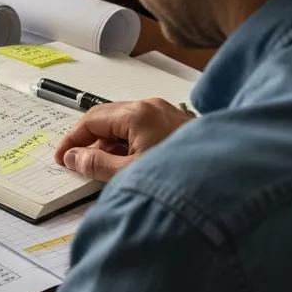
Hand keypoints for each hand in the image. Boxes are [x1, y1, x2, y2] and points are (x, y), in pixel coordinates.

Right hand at [54, 98, 193, 181]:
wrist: (229, 184)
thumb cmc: (182, 178)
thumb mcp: (128, 174)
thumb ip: (95, 164)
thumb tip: (73, 157)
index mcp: (138, 114)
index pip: (91, 120)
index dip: (72, 140)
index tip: (61, 157)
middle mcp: (153, 107)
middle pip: (107, 117)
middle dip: (89, 140)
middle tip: (76, 163)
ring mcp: (168, 114)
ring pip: (125, 124)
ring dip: (109, 143)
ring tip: (103, 169)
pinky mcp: (178, 126)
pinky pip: (143, 129)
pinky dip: (128, 144)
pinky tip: (128, 165)